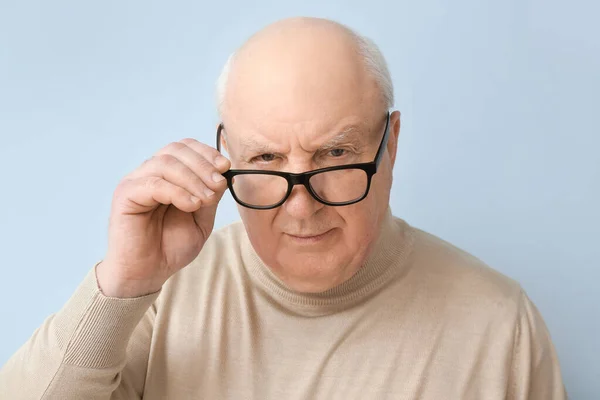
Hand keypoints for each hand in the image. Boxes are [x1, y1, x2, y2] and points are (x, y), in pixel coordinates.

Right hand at [96, 138, 229, 297]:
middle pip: (176, 150)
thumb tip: (222, 173)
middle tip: (218, 183)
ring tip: (205, 199)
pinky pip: (154, 183)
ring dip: (193, 179)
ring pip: (166, 163)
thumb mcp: (201, 219)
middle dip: (202, 164)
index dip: (206, 152)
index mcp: (167, 175)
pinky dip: (178, 192)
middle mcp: (149, 173)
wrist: (148, 273)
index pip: (184, 147)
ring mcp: (135, 182)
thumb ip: (210, 195)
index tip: (225, 167)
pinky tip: (191, 205)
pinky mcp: (125, 195)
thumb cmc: (171, 246)